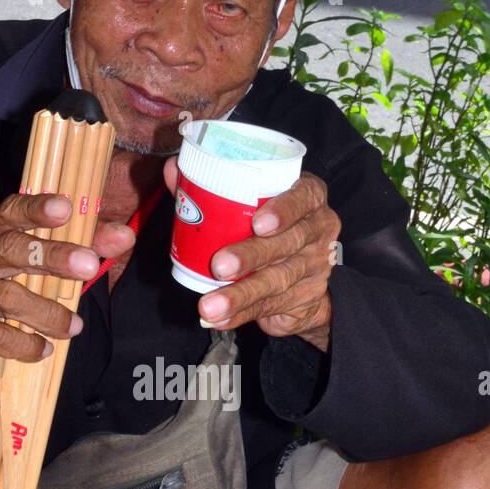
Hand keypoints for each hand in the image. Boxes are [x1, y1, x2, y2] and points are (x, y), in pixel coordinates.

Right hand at [0, 191, 134, 381]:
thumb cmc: (13, 291)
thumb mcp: (45, 266)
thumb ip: (83, 247)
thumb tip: (125, 236)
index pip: (9, 211)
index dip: (35, 208)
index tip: (65, 208)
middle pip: (9, 249)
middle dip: (52, 256)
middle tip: (89, 267)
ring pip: (7, 296)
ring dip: (47, 313)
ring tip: (75, 326)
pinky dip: (26, 343)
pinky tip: (45, 347)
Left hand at [165, 161, 339, 349]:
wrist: (303, 275)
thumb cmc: (269, 226)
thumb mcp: (249, 203)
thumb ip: (211, 186)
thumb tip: (171, 169)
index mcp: (308, 198)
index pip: (304, 197)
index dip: (284, 209)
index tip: (258, 223)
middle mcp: (318, 230)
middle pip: (288, 243)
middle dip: (252, 255)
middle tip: (219, 265)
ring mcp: (315, 266)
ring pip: (277, 280)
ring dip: (240, 294)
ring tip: (209, 304)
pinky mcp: (306, 298)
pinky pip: (271, 307)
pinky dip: (241, 315)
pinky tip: (218, 319)